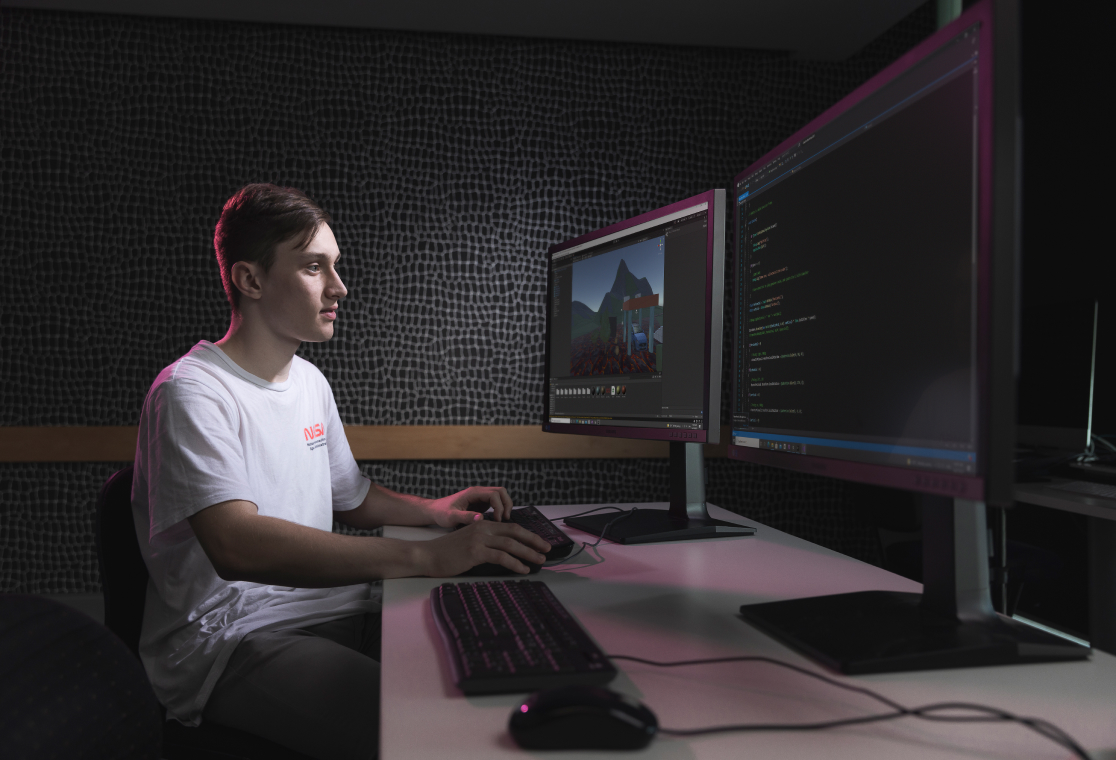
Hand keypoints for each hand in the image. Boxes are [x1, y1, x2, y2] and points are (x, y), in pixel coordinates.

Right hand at [417, 519, 550, 575]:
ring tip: (539, 561)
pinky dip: (515, 563)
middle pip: (515, 533)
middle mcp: (483, 528)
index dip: (529, 535)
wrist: (428, 555)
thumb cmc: (448, 552)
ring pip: (511, 544)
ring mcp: (479, 539)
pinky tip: (522, 569)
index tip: (541, 543)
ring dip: (528, 553)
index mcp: (484, 524)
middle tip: (547, 550)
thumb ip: (487, 542)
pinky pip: (501, 557)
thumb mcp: (470, 542)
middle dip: (534, 542)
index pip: (512, 527)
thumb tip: (507, 550)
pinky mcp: (475, 552)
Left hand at [423, 486, 513, 527]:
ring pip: (501, 495)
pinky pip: (496, 502)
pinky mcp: (481, 502)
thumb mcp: (451, 517)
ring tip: (503, 520)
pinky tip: (498, 521)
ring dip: (505, 506)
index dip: (499, 507)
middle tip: (505, 520)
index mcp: (472, 493)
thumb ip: (465, 517)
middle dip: (506, 504)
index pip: (494, 494)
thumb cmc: (442, 513)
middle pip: (501, 491)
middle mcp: (478, 492)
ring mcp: (480, 496)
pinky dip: (501, 509)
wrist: (436, 511)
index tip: (497, 520)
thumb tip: (481, 518)